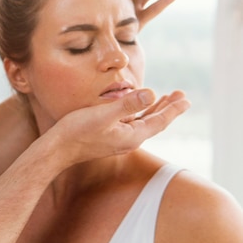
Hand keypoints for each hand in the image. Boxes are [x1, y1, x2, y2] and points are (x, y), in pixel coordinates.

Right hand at [52, 89, 189, 165]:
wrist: (57, 149)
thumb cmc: (77, 131)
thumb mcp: (103, 114)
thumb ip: (128, 104)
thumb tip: (151, 93)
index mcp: (132, 136)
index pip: (159, 120)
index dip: (173, 108)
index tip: (185, 98)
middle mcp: (129, 140)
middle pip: (154, 122)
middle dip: (168, 108)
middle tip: (181, 95)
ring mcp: (119, 140)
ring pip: (143, 123)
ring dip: (155, 109)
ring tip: (165, 99)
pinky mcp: (109, 138)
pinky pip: (132, 124)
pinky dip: (139, 113)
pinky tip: (137, 108)